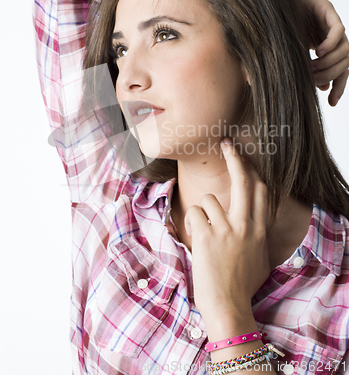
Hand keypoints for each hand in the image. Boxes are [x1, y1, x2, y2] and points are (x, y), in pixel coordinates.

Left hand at [184, 138, 269, 326]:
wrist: (228, 307)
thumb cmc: (241, 285)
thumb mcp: (259, 258)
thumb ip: (255, 237)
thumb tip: (250, 224)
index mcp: (259, 230)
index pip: (261, 191)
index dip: (252, 170)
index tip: (245, 157)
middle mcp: (246, 225)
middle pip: (243, 181)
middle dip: (235, 158)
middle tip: (227, 143)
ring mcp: (226, 229)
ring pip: (207, 200)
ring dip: (201, 213)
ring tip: (204, 235)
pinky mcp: (206, 235)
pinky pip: (193, 213)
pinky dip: (190, 224)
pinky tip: (195, 240)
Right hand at [293, 0, 348, 105]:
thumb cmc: (267, 27)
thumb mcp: (283, 57)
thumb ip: (295, 71)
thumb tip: (319, 87)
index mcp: (322, 48)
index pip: (340, 70)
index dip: (339, 87)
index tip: (331, 102)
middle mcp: (330, 36)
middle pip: (346, 63)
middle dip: (331, 76)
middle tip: (313, 80)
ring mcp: (329, 22)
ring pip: (346, 50)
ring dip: (330, 63)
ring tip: (312, 67)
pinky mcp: (326, 9)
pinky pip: (338, 32)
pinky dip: (330, 45)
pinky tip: (316, 53)